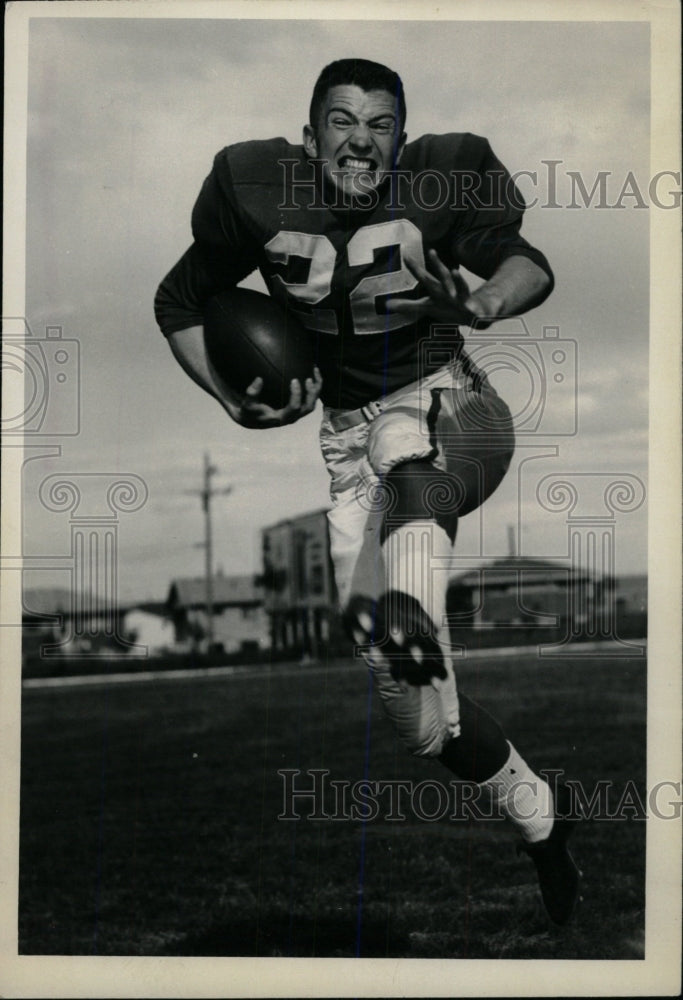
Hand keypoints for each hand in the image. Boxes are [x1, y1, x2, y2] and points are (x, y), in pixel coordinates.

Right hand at [223, 367, 322, 427]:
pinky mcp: (298, 408)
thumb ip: (252, 393)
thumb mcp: (248, 404)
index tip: (294, 380)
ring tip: (315, 372)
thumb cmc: (250, 411)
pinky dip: (315, 387)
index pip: (294, 407)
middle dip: (311, 393)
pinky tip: (313, 372)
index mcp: (281, 418)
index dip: (297, 394)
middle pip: (308, 407)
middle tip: (309, 378)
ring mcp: (296, 413)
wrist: (253, 420)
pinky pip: (310, 399)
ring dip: (316, 389)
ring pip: (312, 403)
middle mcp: (292, 417)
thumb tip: (259, 379)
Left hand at [385, 249, 501, 328]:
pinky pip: (475, 311)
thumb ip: (407, 306)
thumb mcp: (426, 307)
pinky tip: (476, 313)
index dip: (415, 268)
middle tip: (431, 251)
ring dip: (457, 281)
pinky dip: (476, 311)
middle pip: (442, 276)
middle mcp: (449, 291)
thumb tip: (386, 305)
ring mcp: (462, 299)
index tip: (405, 256)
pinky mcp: (474, 311)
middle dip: (437, 265)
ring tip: (454, 272)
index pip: (424, 277)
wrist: (473, 312)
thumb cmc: (447, 307)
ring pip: (461, 288)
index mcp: (437, 290)